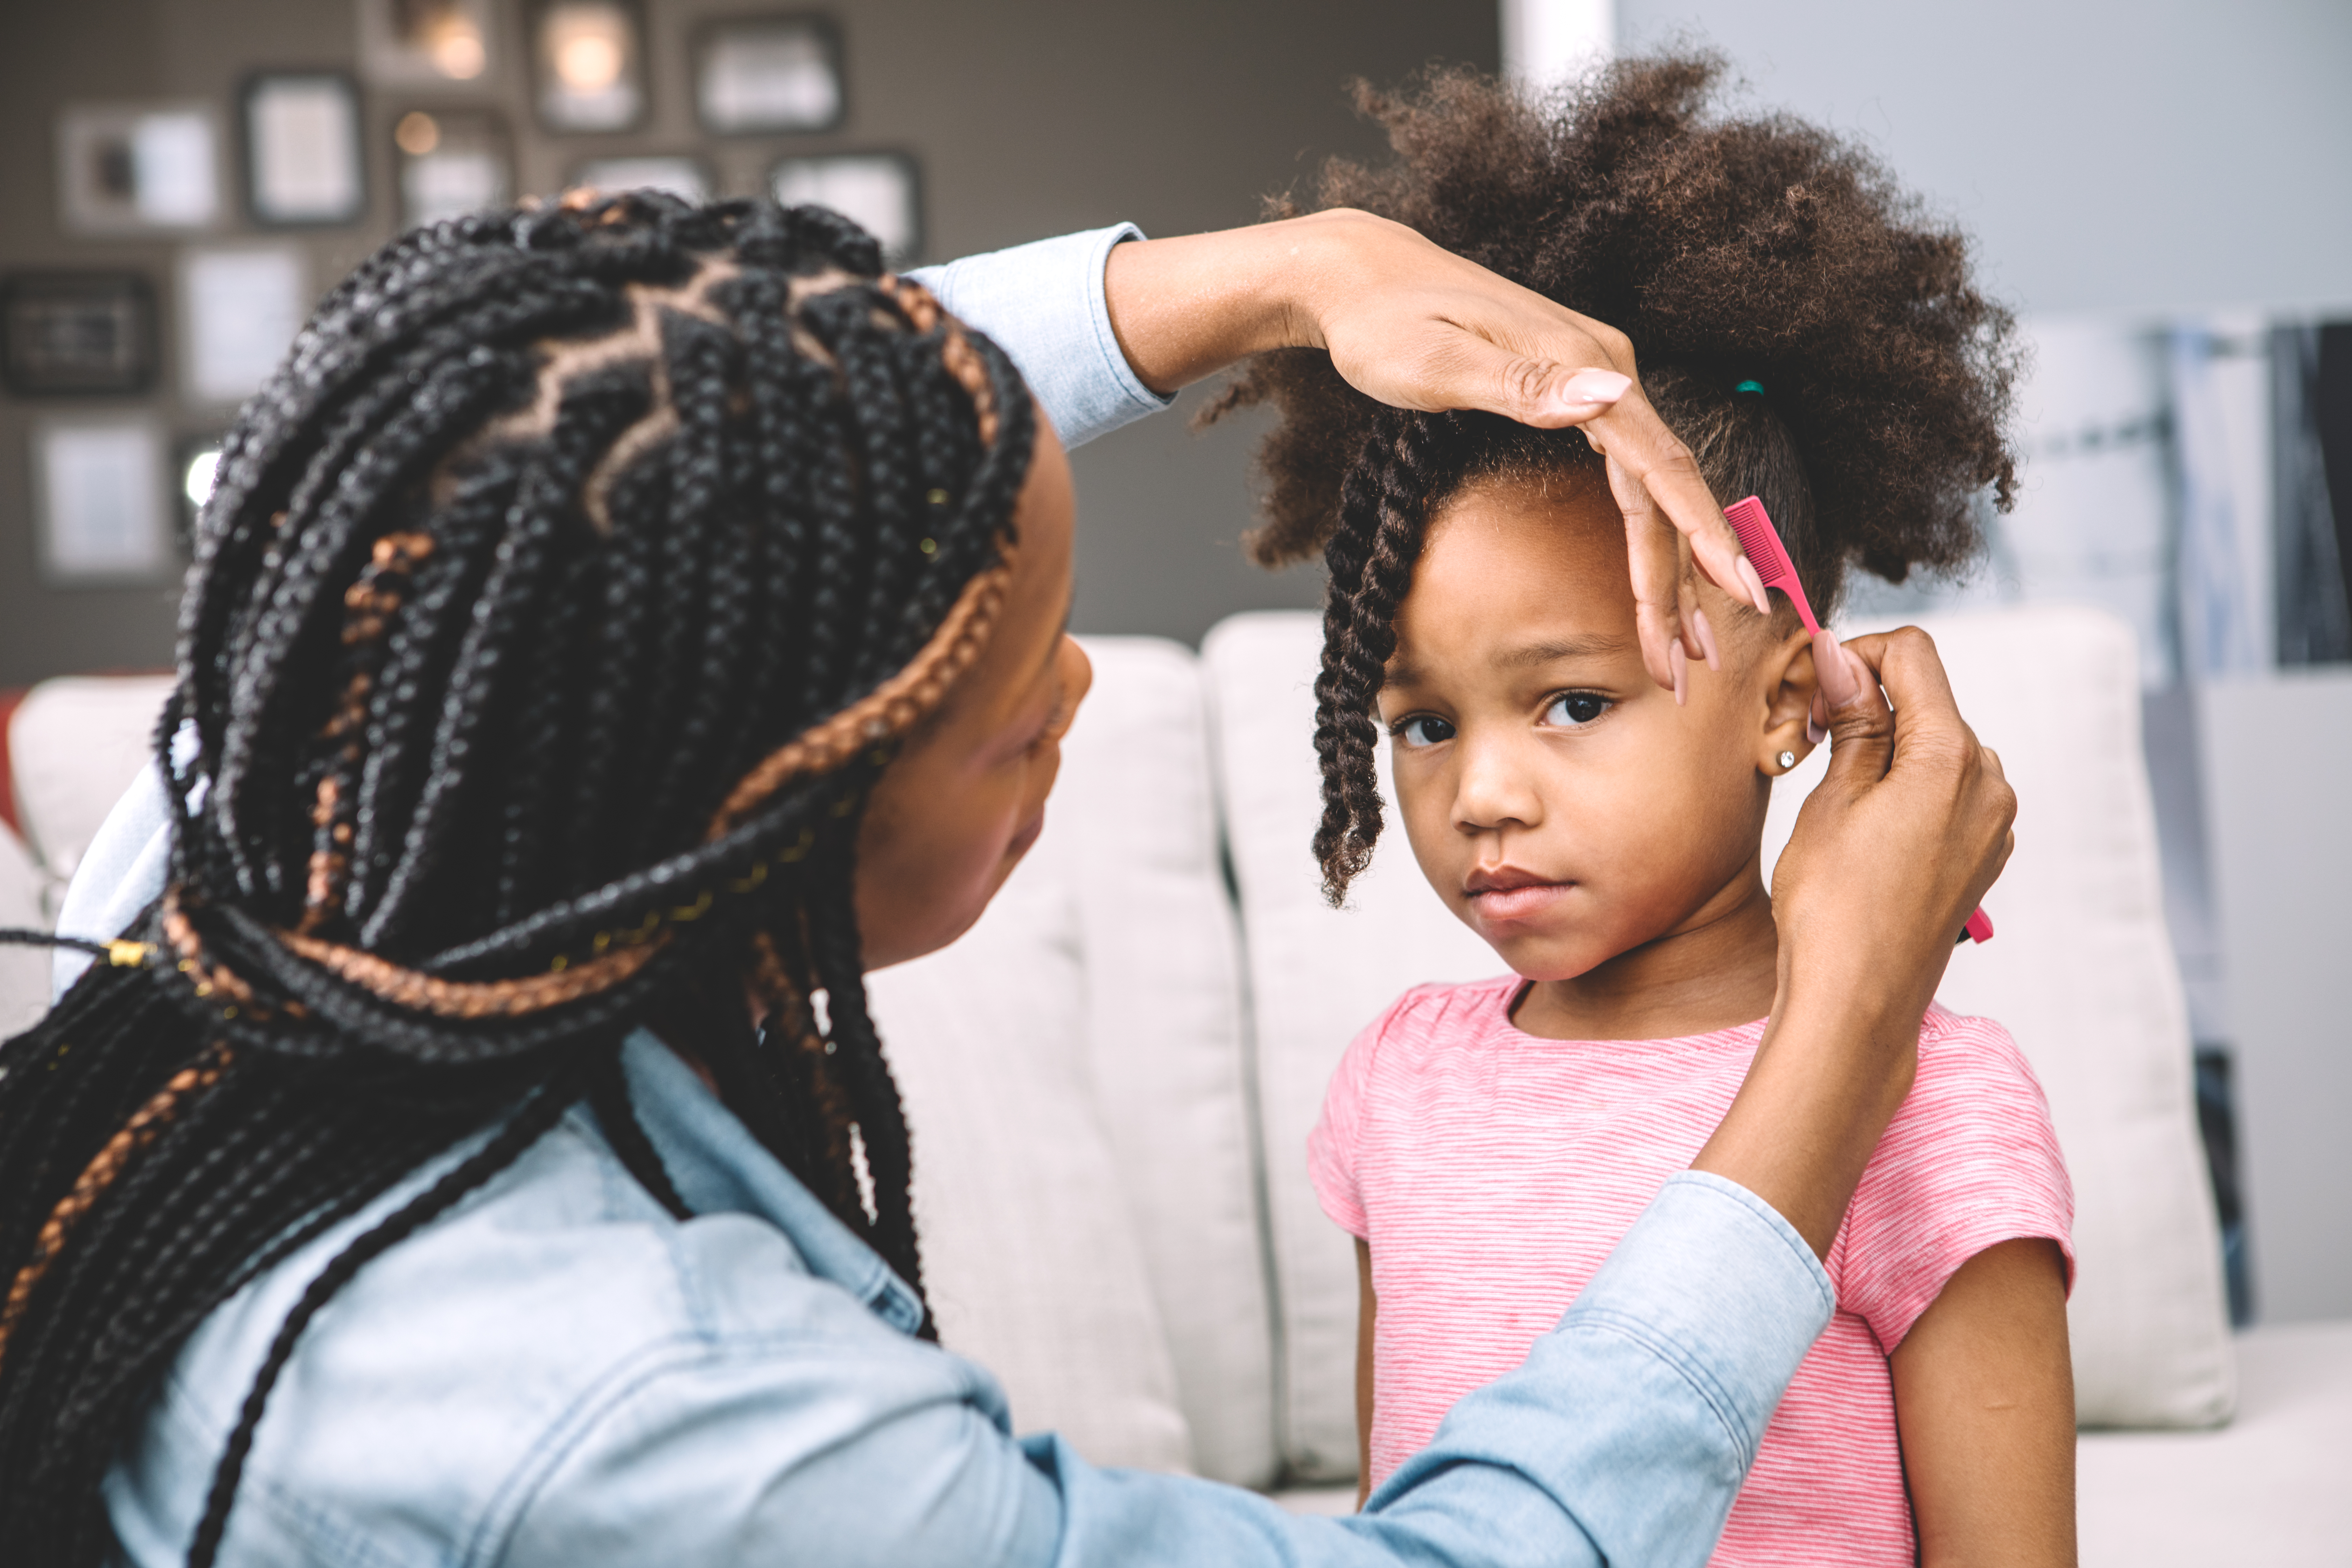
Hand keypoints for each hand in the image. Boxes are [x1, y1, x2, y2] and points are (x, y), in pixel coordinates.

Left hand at [1101, 210, 1771, 688]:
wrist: (1362, 276)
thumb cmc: (1385, 323)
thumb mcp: (1438, 359)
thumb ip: (1523, 386)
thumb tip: (1609, 395)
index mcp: (1587, 363)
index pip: (1659, 466)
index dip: (1699, 537)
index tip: (1738, 591)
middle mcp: (1606, 371)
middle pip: (1661, 492)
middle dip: (1680, 584)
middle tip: (1691, 666)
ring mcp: (1595, 382)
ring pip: (1649, 492)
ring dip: (1668, 572)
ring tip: (1681, 649)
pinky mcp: (1575, 394)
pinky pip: (1627, 478)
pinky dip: (1645, 537)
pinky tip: (1655, 583)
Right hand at [1774, 627, 2015, 1028]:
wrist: (1859, 1001)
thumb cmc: (1834, 906)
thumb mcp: (1833, 799)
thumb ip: (1853, 719)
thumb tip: (1843, 655)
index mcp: (1951, 758)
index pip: (1915, 657)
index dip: (1860, 654)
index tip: (1816, 682)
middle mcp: (1989, 782)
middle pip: (1930, 702)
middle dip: (1873, 702)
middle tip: (1811, 737)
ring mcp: (1994, 822)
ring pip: (1940, 747)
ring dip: (1890, 747)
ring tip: (1836, 789)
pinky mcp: (1986, 852)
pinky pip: (1951, 792)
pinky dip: (1910, 786)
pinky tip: (1868, 824)